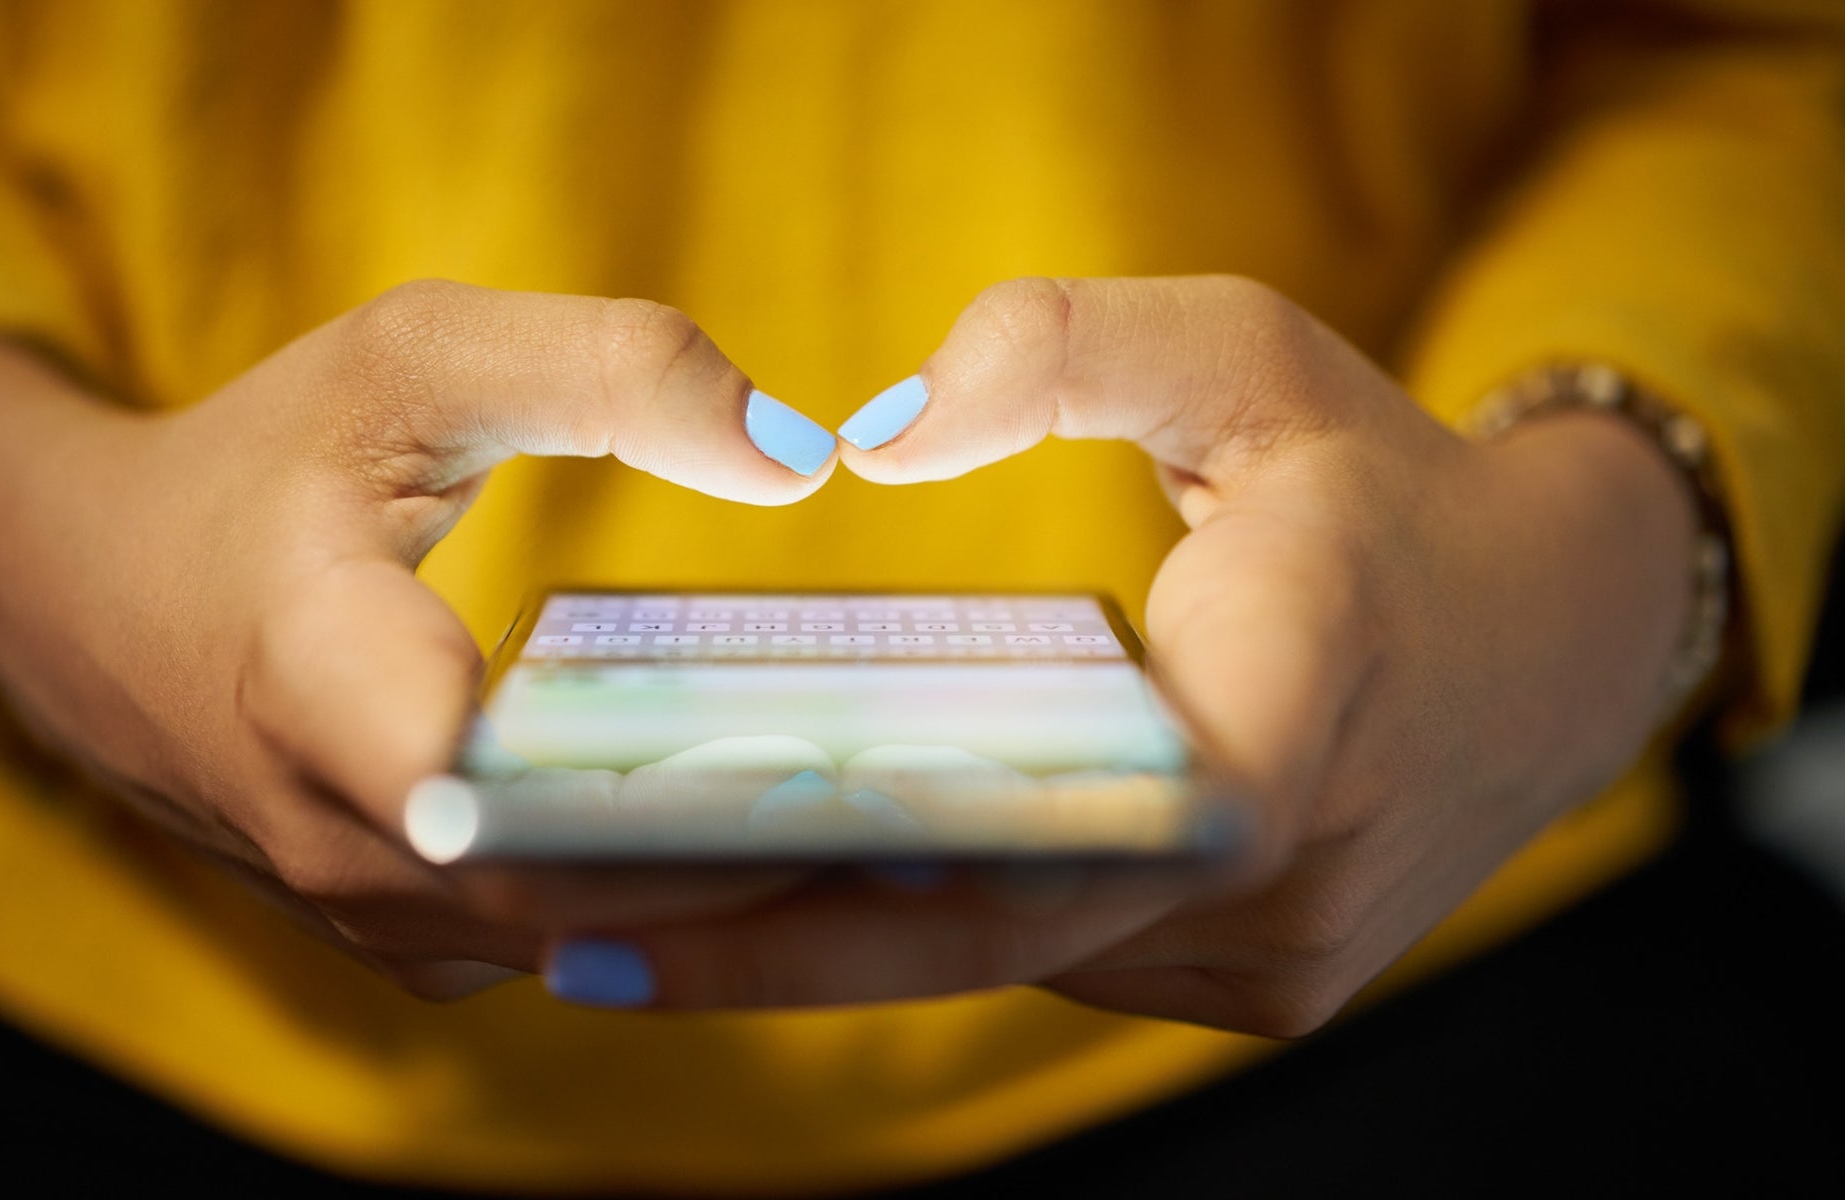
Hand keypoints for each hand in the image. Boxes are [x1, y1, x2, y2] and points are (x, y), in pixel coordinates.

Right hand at [0, 282, 840, 996]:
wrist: (86, 598)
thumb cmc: (258, 465)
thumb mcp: (412, 359)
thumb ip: (607, 369)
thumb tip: (803, 453)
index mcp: (323, 688)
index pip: (518, 800)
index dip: (688, 802)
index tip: (852, 774)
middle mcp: (346, 847)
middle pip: (594, 895)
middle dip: (773, 862)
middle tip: (961, 809)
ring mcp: (377, 917)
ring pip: (595, 941)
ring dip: (744, 898)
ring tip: (920, 836)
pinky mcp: (409, 939)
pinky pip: (571, 942)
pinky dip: (680, 904)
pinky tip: (804, 844)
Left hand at [538, 276, 1697, 1034]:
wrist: (1554, 642)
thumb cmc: (1379, 485)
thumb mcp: (1247, 355)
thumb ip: (1067, 347)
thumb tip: (879, 435)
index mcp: (1289, 708)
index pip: (1049, 836)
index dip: (840, 884)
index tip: (648, 894)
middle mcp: (1282, 877)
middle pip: (988, 935)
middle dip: (771, 940)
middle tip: (560, 929)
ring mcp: (1275, 957)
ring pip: (1016, 962)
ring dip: (840, 941)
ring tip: (639, 908)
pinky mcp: (1262, 985)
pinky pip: (1063, 960)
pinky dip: (939, 930)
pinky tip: (806, 890)